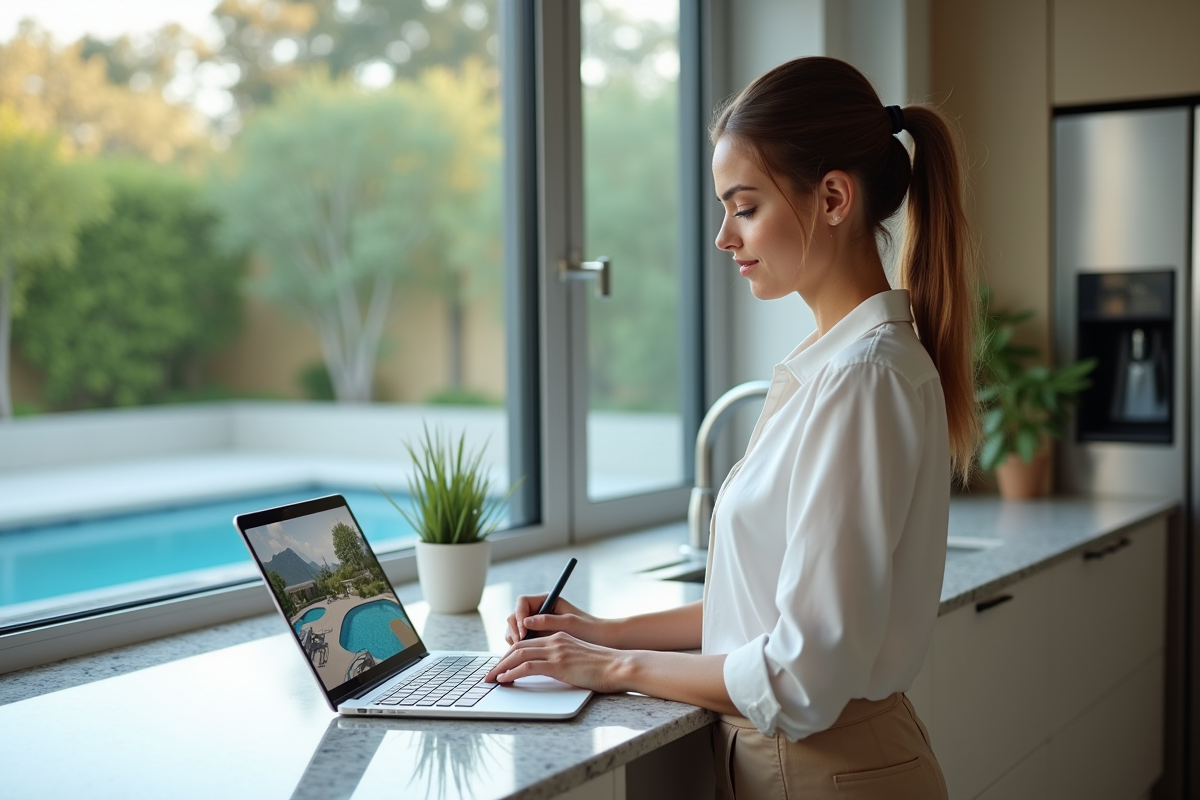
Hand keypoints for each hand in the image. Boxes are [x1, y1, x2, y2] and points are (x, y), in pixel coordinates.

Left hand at [485, 631, 627, 692]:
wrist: (618, 666)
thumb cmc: (602, 666)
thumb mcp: (578, 656)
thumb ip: (562, 657)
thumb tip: (549, 669)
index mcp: (559, 637)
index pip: (527, 643)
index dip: (510, 655)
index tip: (501, 667)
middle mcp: (554, 640)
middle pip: (518, 647)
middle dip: (500, 661)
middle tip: (489, 674)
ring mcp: (556, 651)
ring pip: (518, 655)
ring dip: (501, 667)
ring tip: (491, 679)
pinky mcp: (558, 664)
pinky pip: (527, 667)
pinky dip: (512, 673)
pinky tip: (504, 679)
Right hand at [503, 594, 614, 645]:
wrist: (602, 641)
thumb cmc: (590, 629)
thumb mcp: (570, 624)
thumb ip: (547, 621)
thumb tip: (525, 622)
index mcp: (547, 601)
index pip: (523, 603)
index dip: (519, 616)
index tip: (522, 631)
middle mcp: (540, 611)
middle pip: (515, 617)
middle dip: (513, 630)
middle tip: (517, 645)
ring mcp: (538, 625)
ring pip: (516, 630)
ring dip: (514, 640)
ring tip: (519, 654)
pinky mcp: (538, 638)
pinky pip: (522, 642)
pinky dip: (519, 649)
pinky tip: (523, 659)